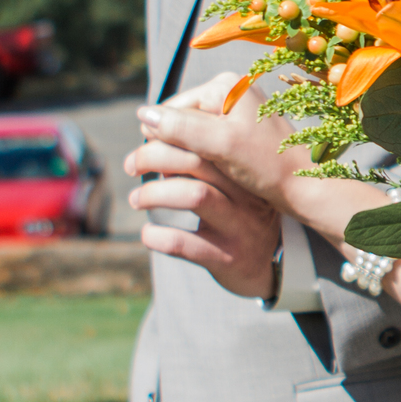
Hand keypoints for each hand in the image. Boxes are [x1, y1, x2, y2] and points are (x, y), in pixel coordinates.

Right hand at [126, 74, 300, 208]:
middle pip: (179, 122)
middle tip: (178, 177)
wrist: (307, 186)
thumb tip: (142, 114)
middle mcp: (229, 92)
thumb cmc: (268, 165)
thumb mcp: (221, 145)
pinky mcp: (241, 132)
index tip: (164, 169)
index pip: (169, 111)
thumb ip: (182, 128)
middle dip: (173, 149)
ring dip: (185, 158)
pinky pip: (207, 145)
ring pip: (191, 136)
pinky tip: (209, 179)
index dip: (161, 141)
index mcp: (224, 85)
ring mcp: (236, 112)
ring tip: (195, 179)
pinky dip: (201, 162)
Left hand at [126, 96, 283, 299]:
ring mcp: (240, 227)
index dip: (169, 135)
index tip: (146, 137)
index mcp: (245, 172)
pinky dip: (157, 236)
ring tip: (136, 200)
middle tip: (131, 166)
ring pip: (195, 195)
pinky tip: (148, 233)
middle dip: (154, 156)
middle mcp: (247, 194)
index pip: (206, 140)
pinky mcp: (227, 258)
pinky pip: (185, 243)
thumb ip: (202, 166)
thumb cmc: (238, 216)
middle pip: (199, 161)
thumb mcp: (232, 187)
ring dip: (154, 193)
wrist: (268, 266)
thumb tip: (154, 143)